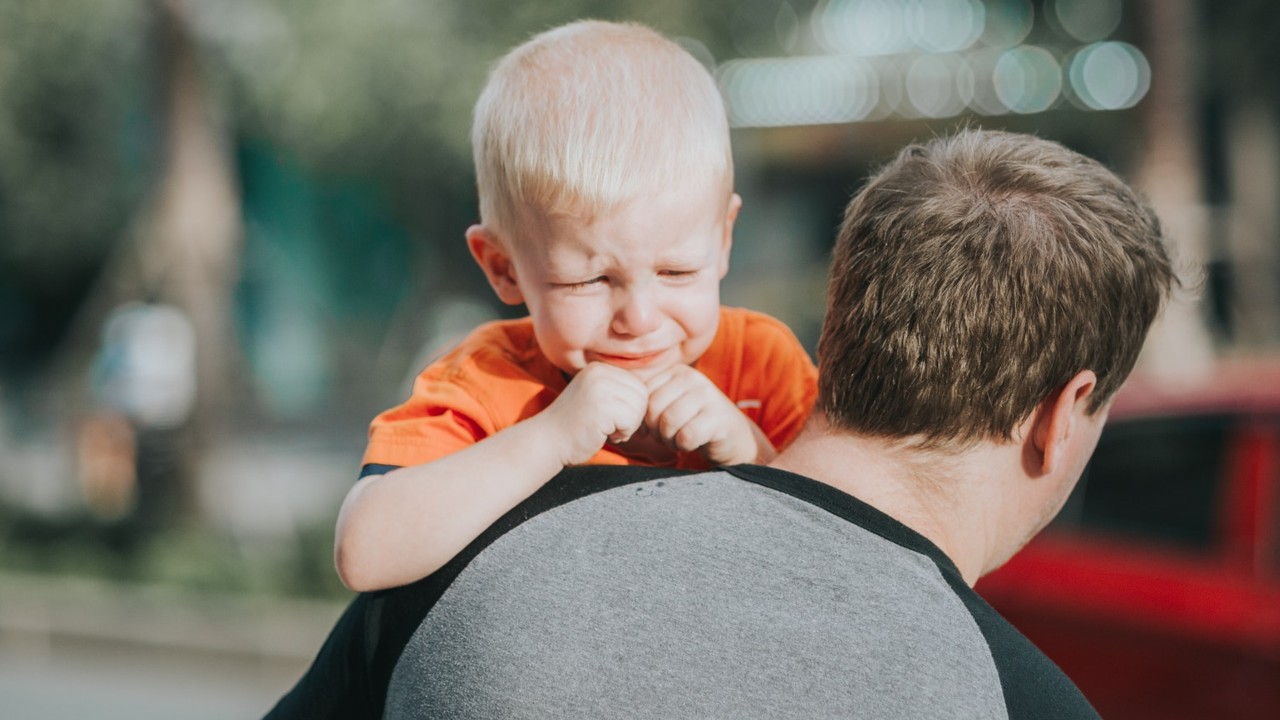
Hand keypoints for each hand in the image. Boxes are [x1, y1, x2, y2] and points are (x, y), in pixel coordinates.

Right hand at [538, 362, 649, 465]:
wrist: (546, 442)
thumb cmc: (575, 426)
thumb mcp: (597, 399)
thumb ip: (619, 392)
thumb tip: (656, 396)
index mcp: (599, 368)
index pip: (637, 385)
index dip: (631, 408)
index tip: (611, 418)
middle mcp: (599, 372)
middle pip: (642, 395)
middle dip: (632, 416)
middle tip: (609, 426)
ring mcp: (599, 387)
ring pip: (639, 408)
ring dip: (628, 426)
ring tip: (605, 429)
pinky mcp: (601, 405)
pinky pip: (631, 420)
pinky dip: (622, 433)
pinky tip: (602, 434)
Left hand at [644, 364, 770, 465]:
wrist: (733, 437)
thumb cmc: (692, 422)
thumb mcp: (670, 405)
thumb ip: (648, 403)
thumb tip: (622, 414)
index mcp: (676, 372)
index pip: (643, 394)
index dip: (644, 417)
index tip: (654, 428)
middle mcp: (692, 378)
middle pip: (654, 408)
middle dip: (655, 430)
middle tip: (668, 437)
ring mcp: (708, 395)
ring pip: (668, 422)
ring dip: (669, 439)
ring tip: (678, 440)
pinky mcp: (718, 417)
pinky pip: (686, 436)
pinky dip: (684, 446)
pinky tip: (692, 444)